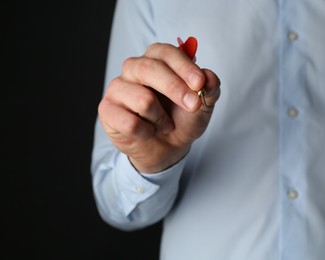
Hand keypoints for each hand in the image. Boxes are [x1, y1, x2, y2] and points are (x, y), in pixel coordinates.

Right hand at [98, 42, 220, 172]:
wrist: (167, 147)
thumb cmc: (181, 119)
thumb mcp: (202, 104)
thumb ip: (209, 88)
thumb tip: (209, 77)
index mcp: (156, 59)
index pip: (166, 52)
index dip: (184, 67)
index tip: (200, 83)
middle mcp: (133, 68)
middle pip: (149, 69)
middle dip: (175, 89)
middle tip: (193, 106)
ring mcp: (117, 88)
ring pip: (143, 100)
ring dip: (162, 119)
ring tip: (164, 124)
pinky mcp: (107, 110)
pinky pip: (131, 123)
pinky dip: (147, 132)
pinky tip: (148, 132)